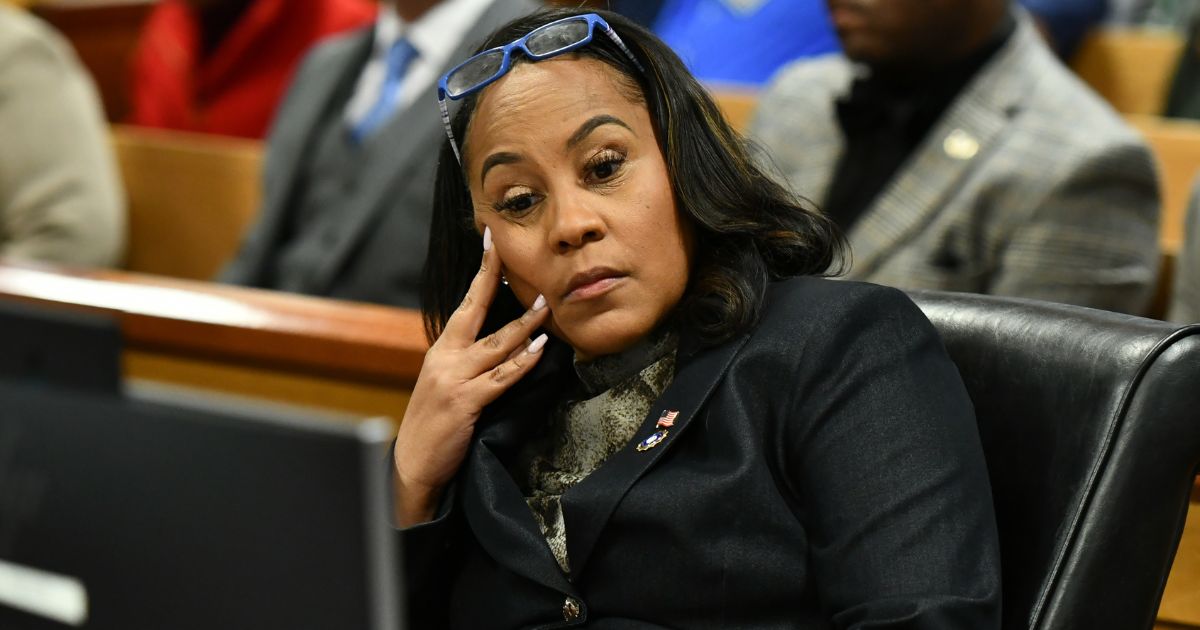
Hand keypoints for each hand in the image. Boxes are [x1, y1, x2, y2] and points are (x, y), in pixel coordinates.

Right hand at [393, 227, 549, 525]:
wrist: (412, 466)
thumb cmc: (433, 427)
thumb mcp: (444, 385)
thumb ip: (466, 362)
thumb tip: (502, 340)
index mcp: (441, 351)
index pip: (465, 303)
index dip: (480, 272)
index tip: (491, 241)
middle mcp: (445, 358)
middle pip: (474, 309)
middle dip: (492, 276)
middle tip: (512, 250)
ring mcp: (454, 379)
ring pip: (496, 343)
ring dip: (524, 323)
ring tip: (547, 303)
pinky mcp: (465, 402)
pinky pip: (501, 377)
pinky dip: (522, 362)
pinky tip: (539, 348)